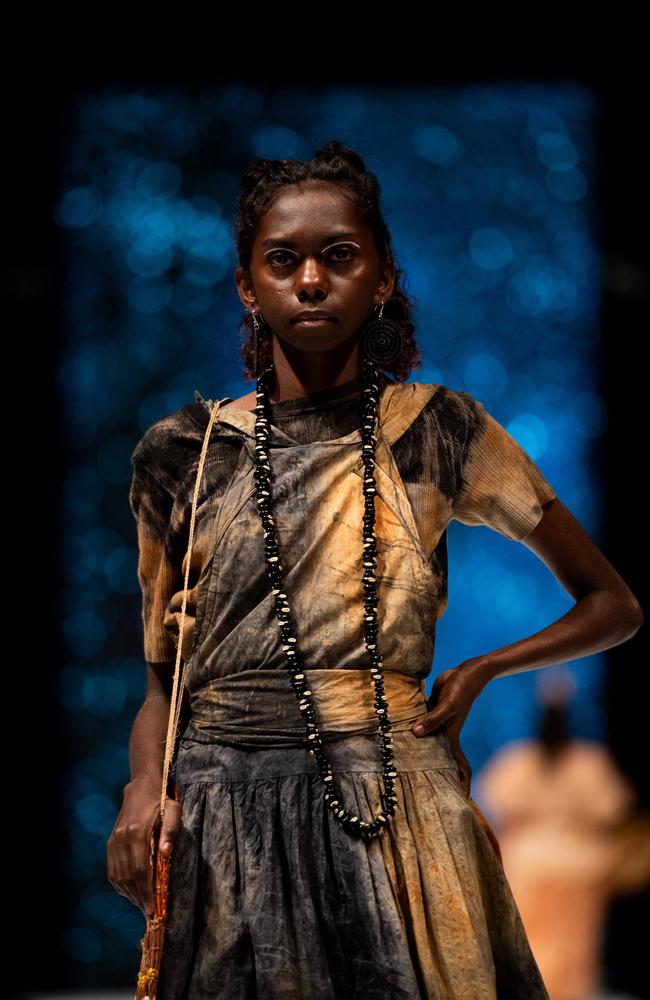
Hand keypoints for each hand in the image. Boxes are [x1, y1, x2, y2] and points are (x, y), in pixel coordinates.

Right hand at [107, 779, 182, 917]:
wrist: (141, 787)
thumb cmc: (161, 801)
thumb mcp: (173, 811)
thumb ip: (171, 831)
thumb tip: (166, 854)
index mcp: (137, 832)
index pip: (140, 870)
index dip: (145, 891)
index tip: (152, 908)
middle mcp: (121, 839)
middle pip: (127, 877)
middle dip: (138, 897)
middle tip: (148, 911)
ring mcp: (113, 842)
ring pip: (117, 876)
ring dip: (129, 893)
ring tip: (141, 904)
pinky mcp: (110, 843)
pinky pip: (112, 870)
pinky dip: (119, 884)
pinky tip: (130, 891)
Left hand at [411, 659, 488, 797]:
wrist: (466, 672)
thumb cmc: (462, 690)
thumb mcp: (448, 705)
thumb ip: (432, 719)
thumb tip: (415, 733)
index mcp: (451, 737)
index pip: (459, 766)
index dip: (462, 784)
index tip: (463, 801)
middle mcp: (444, 733)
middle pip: (439, 758)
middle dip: (435, 773)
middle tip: (421, 790)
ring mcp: (437, 722)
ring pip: (426, 741)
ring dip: (419, 749)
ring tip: (404, 764)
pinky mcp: (430, 710)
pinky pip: (420, 723)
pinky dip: (413, 728)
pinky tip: (399, 732)